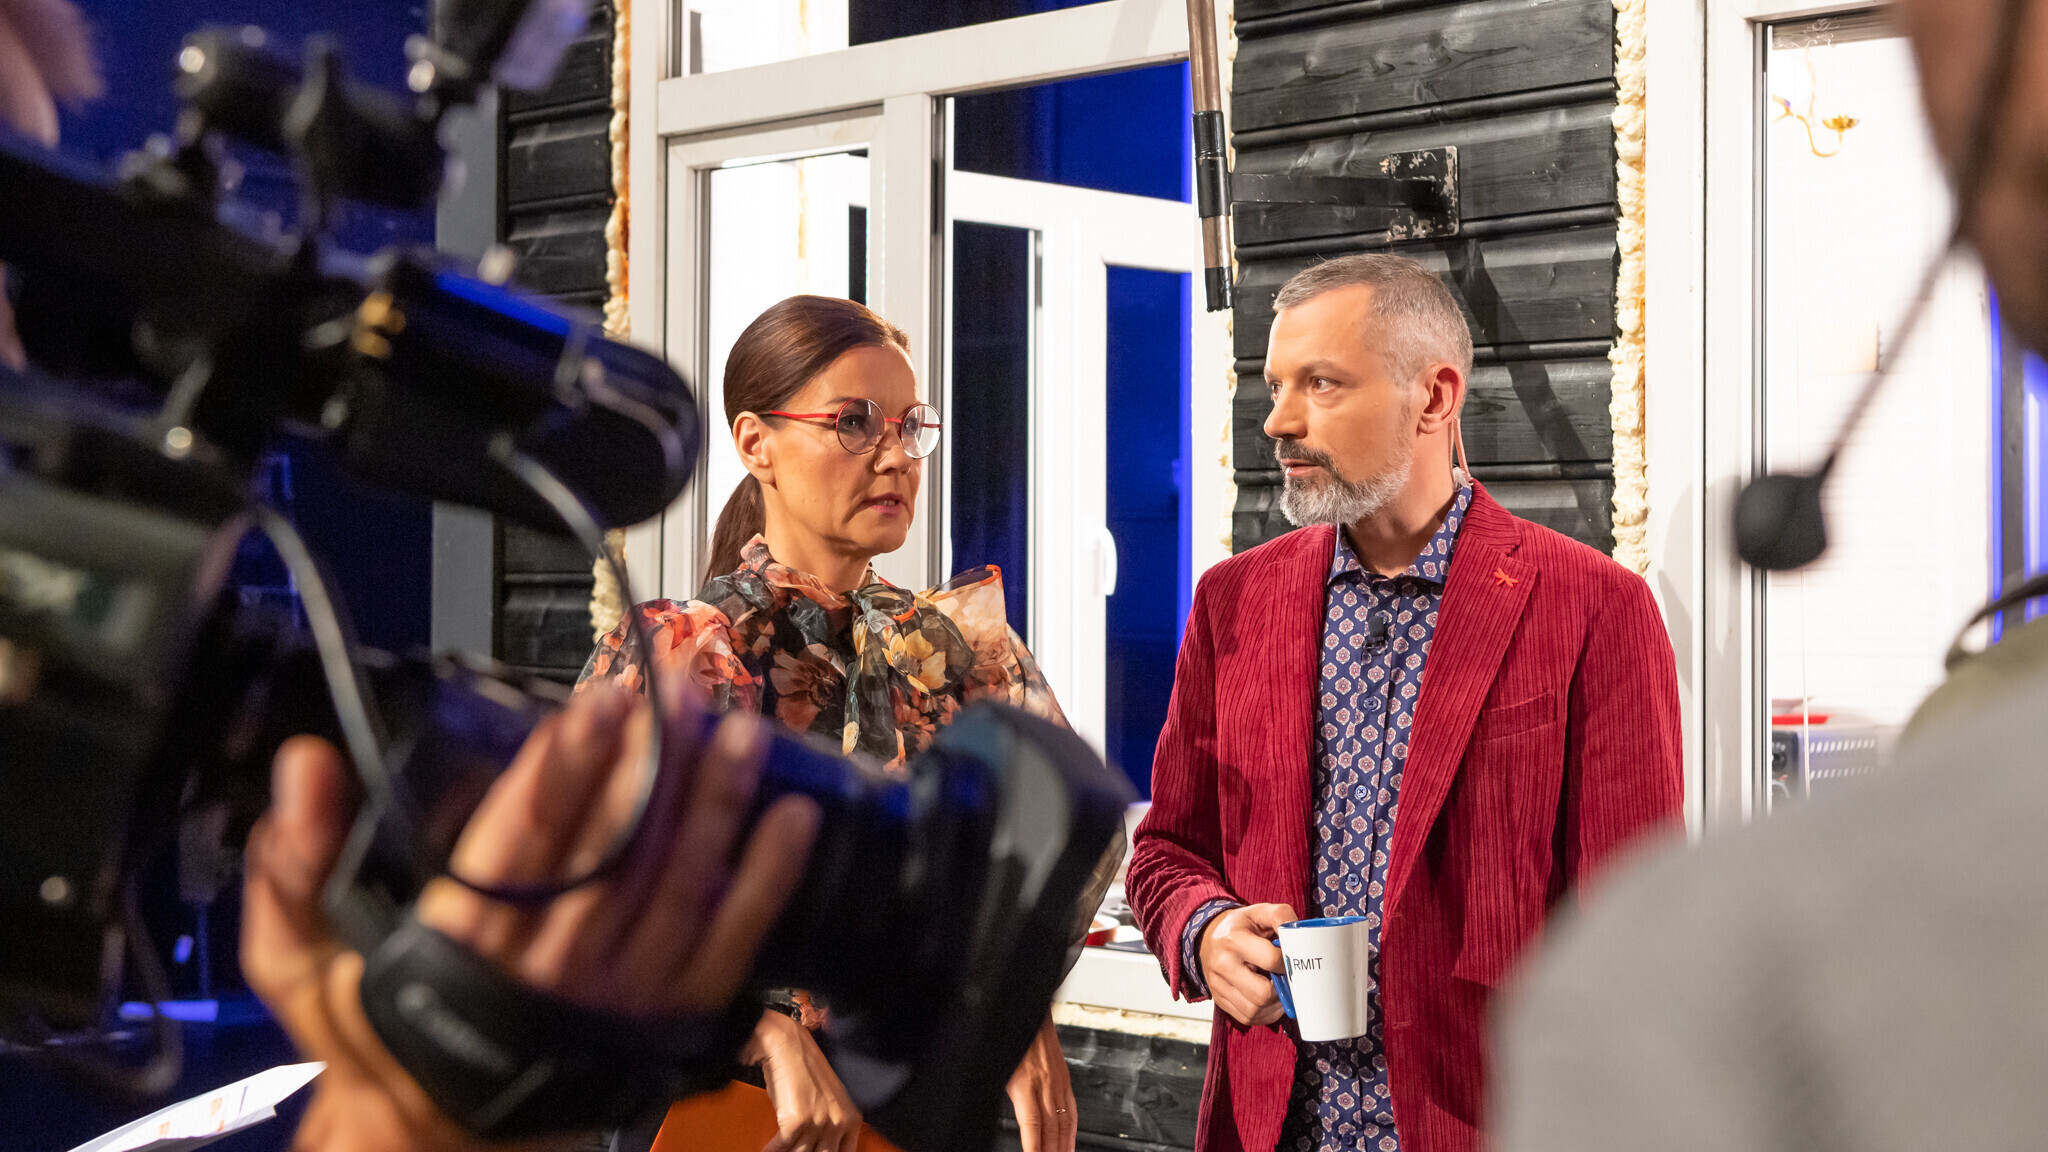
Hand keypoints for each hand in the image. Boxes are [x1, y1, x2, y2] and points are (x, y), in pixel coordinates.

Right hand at [241, 685, 821, 1151]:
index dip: (562, 768)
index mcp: (460, 946)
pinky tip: (794, 819)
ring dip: (716, 806)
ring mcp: (616, 999)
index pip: (518, 840)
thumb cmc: (379, 1037)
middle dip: (651, 766)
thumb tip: (302, 766)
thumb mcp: (300, 968)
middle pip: (612, 854)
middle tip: (681, 691)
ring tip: (743, 731)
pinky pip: (727, 947)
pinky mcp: (665, 1022)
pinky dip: (766, 882)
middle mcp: (547, 972)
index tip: (597, 702)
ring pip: (677, 890)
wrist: (438, 1145)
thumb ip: (295, 868)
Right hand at [741, 1009, 861, 1151]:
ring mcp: (818, 1123)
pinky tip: (767, 1150)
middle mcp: (838, 1122)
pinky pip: (781, 1148)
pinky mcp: (796, 1123)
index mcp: (851, 1118)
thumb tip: (816, 1146)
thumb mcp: (827, 1099)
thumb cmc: (803, 1068)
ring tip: (780, 1150)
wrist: (786, 1045)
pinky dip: (770, 1151)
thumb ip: (829, 1124)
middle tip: (795, 1149)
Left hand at [1005, 1014, 1075, 1151]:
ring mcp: (1058, 1081)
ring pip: (1064, 1122)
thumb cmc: (1009, 1035)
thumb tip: (990, 1112)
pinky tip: (1069, 1140)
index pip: (1032, 1125)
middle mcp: (1046, 1083)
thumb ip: (1000, 1093)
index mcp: (1025, 1082)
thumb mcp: (997, 1067)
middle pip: (1052, 1129)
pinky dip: (1071, 1130)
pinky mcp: (1064, 1078)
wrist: (1029, 1009)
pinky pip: (1071, 1109)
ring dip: (1064, 1146)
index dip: (1034, 1148)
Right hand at [1197, 903, 1295, 1027]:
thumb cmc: (1240, 926)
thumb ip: (1281, 915)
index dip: (1288, 962)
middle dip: (1281, 990)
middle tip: (1285, 979)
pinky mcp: (1219, 1000)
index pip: (1271, 960)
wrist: (1208, 938)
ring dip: (1274, 1005)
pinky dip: (1264, 1014)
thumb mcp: (1259, 911)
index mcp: (1234, 940)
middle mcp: (1222, 965)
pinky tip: (1268, 1000)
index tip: (1289, 958)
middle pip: (1262, 994)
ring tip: (1278, 989)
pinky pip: (1247, 1018)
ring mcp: (1218, 986)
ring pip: (1255, 1010)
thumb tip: (1298, 934)